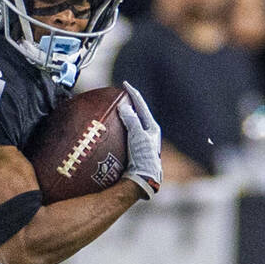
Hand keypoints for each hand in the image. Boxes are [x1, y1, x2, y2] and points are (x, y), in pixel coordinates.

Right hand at [119, 81, 161, 197]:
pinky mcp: (134, 150)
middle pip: (138, 113)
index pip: (141, 105)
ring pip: (132, 123)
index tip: (124, 84)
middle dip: (129, 103)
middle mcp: (148, 133)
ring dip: (124, 115)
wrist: (144, 179)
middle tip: (120, 95)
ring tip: (115, 109)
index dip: (132, 94)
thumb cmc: (144, 158)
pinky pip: (126, 134)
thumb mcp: (138, 137)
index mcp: (152, 127)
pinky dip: (119, 128)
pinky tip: (112, 130)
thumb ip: (132, 121)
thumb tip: (124, 107)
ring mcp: (141, 142)